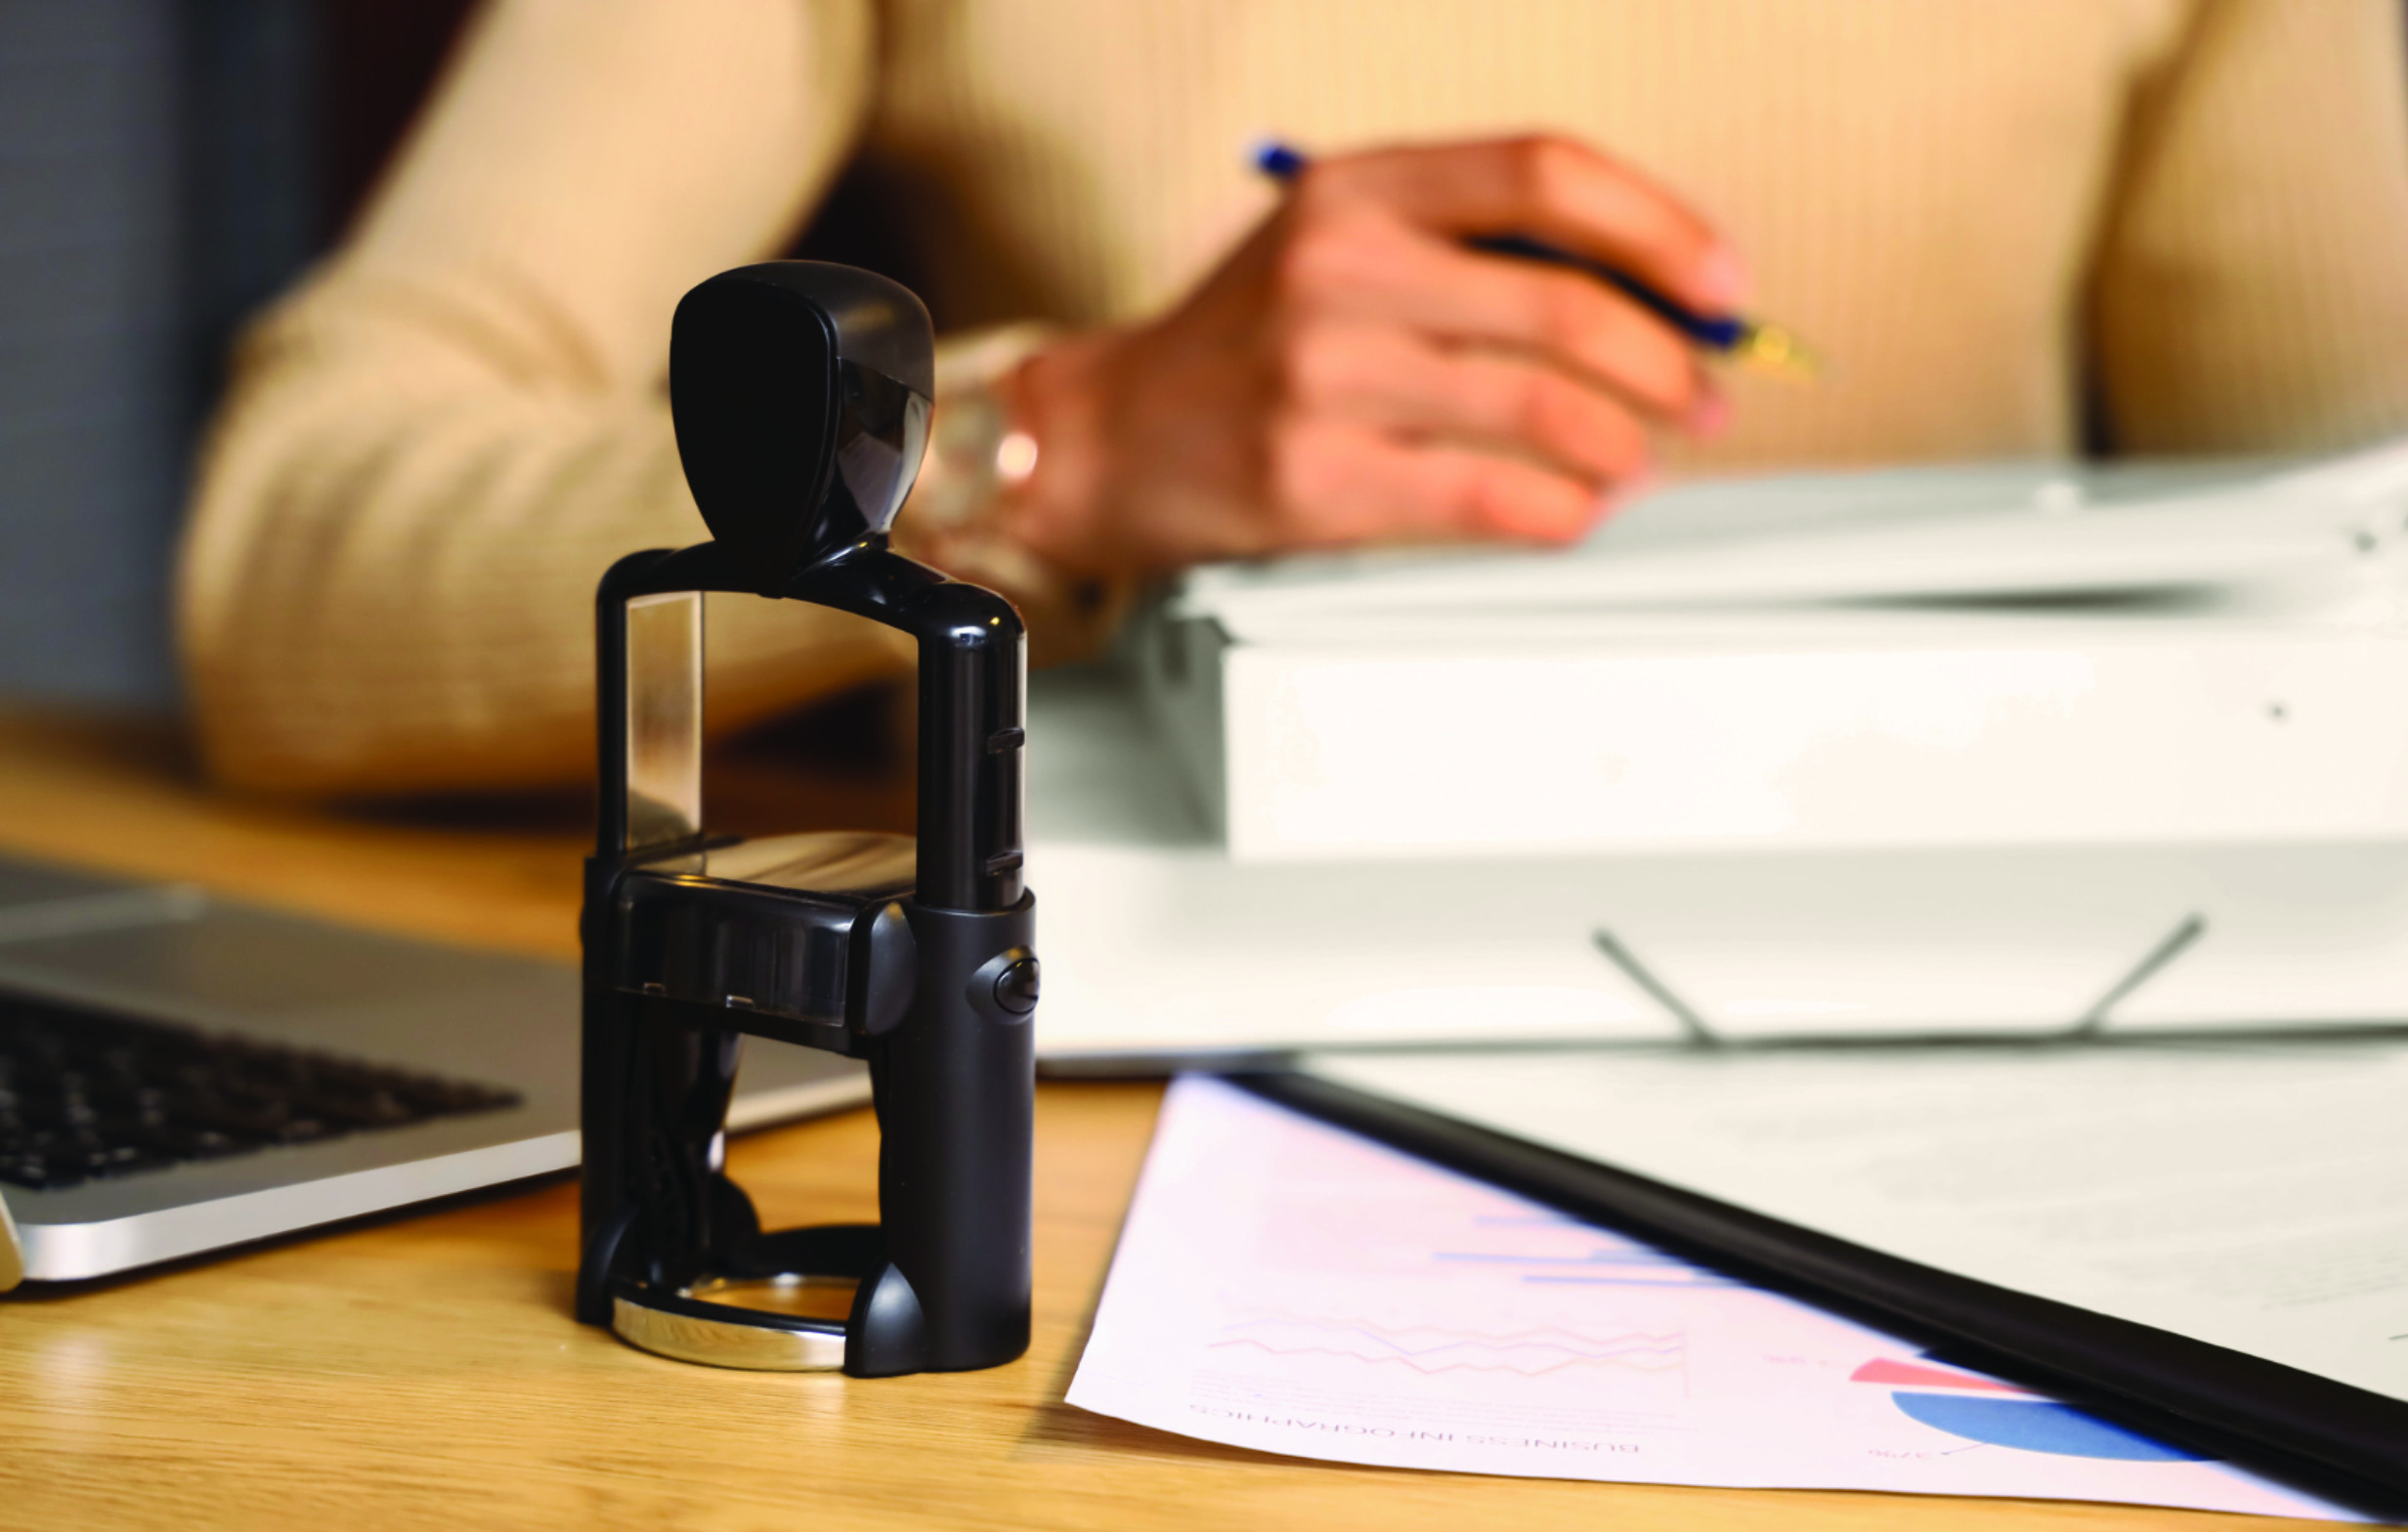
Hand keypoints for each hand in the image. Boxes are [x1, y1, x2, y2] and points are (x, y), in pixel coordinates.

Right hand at [997, 135, 1743, 577]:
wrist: (1113, 438)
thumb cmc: (1247, 343)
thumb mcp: (1342, 245)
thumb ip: (1473, 248)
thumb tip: (1652, 294)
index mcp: (1359, 189)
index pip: (1547, 173)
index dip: (1661, 228)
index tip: (1722, 286)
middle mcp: (1338, 270)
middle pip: (1566, 301)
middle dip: (1669, 361)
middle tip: (1706, 394)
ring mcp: (1322, 378)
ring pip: (1543, 408)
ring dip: (1629, 445)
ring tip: (1646, 458)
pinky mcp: (1317, 481)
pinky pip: (1492, 499)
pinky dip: (1565, 511)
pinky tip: (1577, 509)